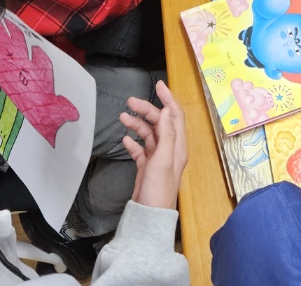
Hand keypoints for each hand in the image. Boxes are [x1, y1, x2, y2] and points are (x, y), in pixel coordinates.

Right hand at [120, 80, 187, 209]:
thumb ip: (167, 134)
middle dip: (146, 110)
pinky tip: (125, 140)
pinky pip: (141, 150)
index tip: (158, 85)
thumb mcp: (164, 159)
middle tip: (129, 102)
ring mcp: (158, 159)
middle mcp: (170, 150)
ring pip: (149, 135)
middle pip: (160, 122)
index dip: (168, 98)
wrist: (148, 216)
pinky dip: (133, 142)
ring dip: (137, 124)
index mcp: (178, 146)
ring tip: (122, 117)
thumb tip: (167, 110)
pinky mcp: (147, 168)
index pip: (175, 116)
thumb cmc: (158, 189)